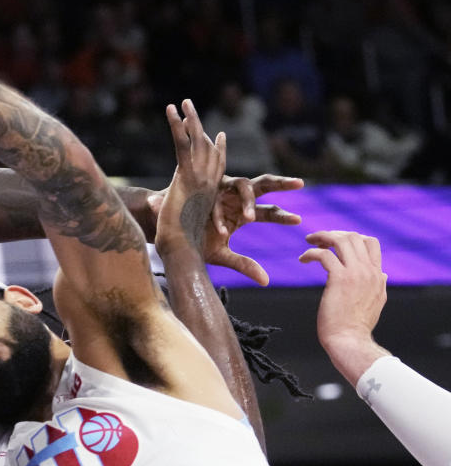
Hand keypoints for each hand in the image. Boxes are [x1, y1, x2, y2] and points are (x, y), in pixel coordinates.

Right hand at [149, 175, 302, 285]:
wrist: (166, 229)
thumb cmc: (195, 239)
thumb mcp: (221, 254)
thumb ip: (243, 264)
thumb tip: (266, 282)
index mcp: (242, 213)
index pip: (268, 211)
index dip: (282, 215)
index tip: (298, 220)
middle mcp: (235, 198)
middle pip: (262, 185)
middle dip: (280, 183)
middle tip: (299, 184)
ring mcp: (219, 190)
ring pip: (243, 184)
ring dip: (248, 200)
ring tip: (250, 219)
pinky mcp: (203, 187)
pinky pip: (215, 197)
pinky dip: (219, 215)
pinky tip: (221, 230)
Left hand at [155, 99, 224, 255]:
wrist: (182, 251)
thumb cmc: (179, 245)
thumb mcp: (175, 220)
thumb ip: (165, 207)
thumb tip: (151, 203)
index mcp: (209, 193)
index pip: (216, 166)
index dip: (218, 149)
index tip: (219, 134)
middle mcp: (208, 182)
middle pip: (206, 147)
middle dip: (198, 125)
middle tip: (191, 106)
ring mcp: (199, 177)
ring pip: (195, 141)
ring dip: (189, 118)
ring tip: (183, 100)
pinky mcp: (186, 176)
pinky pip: (182, 145)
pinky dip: (177, 125)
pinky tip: (171, 109)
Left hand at [299, 231, 386, 347]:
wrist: (350, 341)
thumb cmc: (357, 326)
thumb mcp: (376, 302)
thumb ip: (378, 285)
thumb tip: (382, 273)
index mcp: (377, 275)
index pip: (371, 243)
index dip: (351, 237)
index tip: (335, 243)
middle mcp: (369, 271)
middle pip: (354, 237)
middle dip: (334, 233)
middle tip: (317, 239)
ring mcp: (356, 274)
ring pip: (341, 240)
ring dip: (322, 237)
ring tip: (309, 242)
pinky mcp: (339, 279)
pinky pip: (324, 255)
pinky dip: (311, 252)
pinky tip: (303, 259)